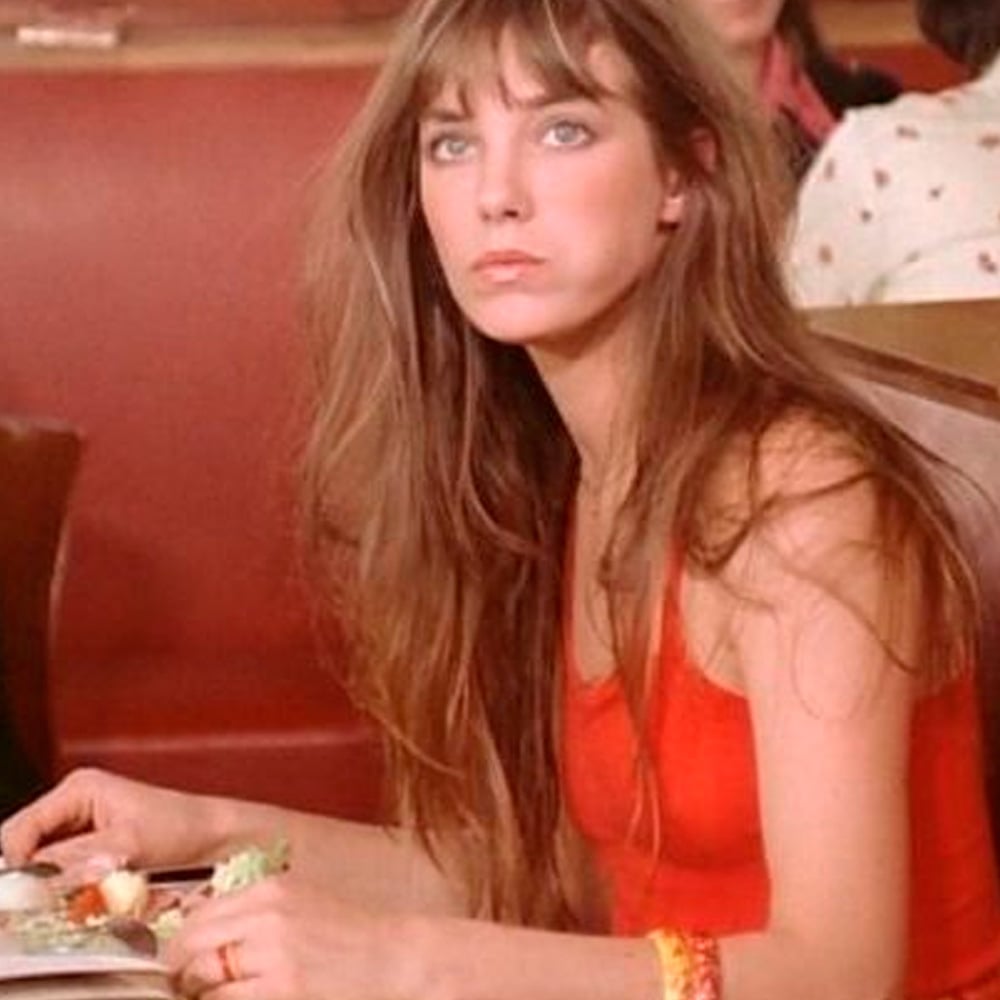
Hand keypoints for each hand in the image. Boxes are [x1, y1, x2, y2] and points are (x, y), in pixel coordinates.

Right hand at [0, 768, 219, 874]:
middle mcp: (73, 801)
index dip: (18, 865)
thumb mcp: (127, 846)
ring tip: (76, 894)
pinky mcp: (89, 843)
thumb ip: (77, 861)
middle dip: (34, 875)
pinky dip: (66, 885)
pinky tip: (85, 893)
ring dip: (51, 883)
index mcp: (79, 788)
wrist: (212, 833)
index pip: (20, 830)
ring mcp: (80, 822)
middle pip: (24, 845)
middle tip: (50, 900)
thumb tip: (34, 877)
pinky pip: (59, 869)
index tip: (28, 895)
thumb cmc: (181, 827)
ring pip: (40, 861)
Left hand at [166, 874, 409, 999]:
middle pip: (190, 944)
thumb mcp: (303, 905)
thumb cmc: (352, 937)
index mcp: (271, 889)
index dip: (179, 945)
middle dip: (179, 972)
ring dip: (198, 994)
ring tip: (211, 997)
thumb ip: (256, 914)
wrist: (397, 959)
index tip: (178, 964)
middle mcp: (267, 915)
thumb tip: (200, 937)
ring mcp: (273, 954)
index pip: (197, 914)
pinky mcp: (282, 990)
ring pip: (202, 979)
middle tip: (185, 988)